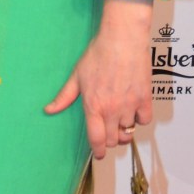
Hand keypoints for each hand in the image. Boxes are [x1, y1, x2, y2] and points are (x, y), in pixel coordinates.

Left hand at [44, 0, 152, 159]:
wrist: (122, 39)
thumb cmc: (98, 54)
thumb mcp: (77, 76)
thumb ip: (64, 97)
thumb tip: (49, 110)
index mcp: (94, 107)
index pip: (97, 139)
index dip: (98, 151)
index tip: (99, 154)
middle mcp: (112, 110)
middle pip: (113, 139)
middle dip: (110, 140)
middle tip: (108, 133)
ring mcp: (130, 105)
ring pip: (129, 132)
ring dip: (124, 131)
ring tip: (120, 123)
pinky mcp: (145, 98)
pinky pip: (144, 120)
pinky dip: (140, 119)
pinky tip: (134, 112)